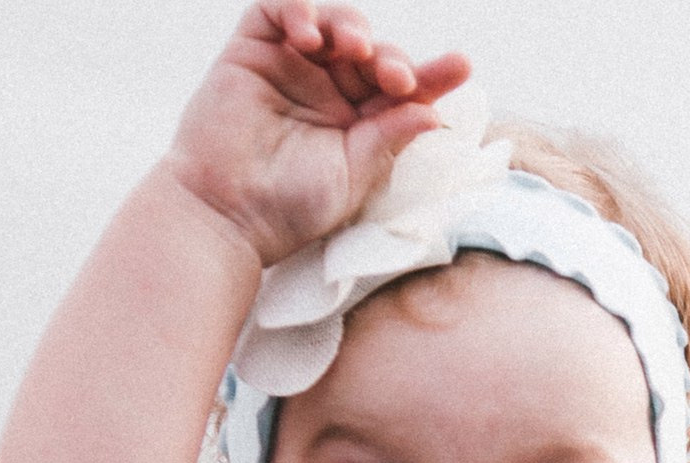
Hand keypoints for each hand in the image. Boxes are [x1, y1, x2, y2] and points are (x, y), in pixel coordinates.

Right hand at [162, 1, 470, 265]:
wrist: (229, 214)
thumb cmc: (293, 206)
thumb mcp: (356, 173)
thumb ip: (389, 137)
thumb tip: (432, 111)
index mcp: (363, 121)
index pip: (404, 89)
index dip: (432, 74)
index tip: (460, 65)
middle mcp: (330, 90)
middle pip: (373, 51)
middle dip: (390, 57)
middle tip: (395, 79)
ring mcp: (291, 67)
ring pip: (331, 23)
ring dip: (351, 26)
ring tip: (355, 49)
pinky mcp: (250, 52)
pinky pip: (275, 10)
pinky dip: (298, 9)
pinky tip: (310, 36)